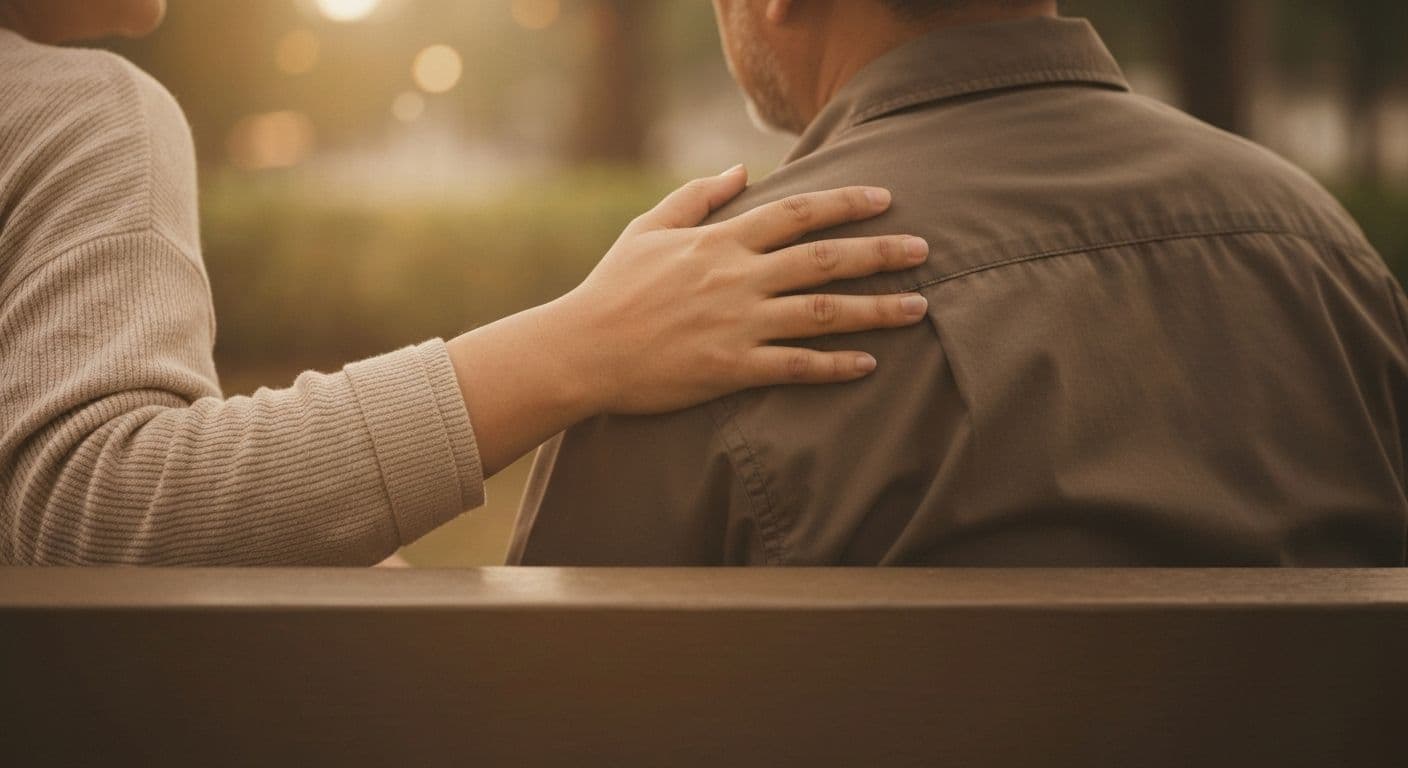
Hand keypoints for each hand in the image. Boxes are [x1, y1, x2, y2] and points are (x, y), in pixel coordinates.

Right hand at [554, 164, 929, 413]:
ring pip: (823, 313)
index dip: (847, 202)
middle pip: (825, 259)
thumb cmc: (613, 288)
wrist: (581, 349)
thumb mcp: (649, 228)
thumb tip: (741, 169)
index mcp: (721, 241)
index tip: (885, 197)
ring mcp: (738, 324)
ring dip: (876, 309)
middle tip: (925, 249)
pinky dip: (836, 365)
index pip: (799, 212)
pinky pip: (797, 367)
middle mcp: (738, 278)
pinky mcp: (732, 367)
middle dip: (881, 252)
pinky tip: (869, 364)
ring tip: (919, 307)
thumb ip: (698, 197)